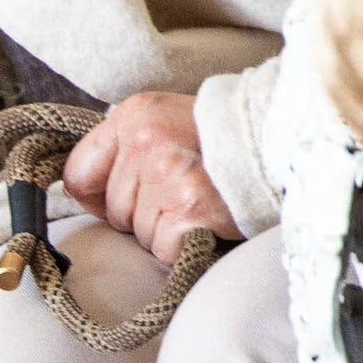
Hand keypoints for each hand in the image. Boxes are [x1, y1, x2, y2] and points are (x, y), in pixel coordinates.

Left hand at [63, 90, 237, 265]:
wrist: (284, 146)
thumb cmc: (224, 142)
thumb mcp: (167, 123)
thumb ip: (125, 150)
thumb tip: (81, 191)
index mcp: (134, 115)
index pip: (77, 174)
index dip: (99, 196)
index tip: (130, 196)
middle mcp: (145, 140)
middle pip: (113, 210)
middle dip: (142, 214)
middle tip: (184, 193)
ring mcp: (166, 173)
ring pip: (138, 232)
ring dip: (165, 230)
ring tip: (199, 203)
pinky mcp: (188, 207)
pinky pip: (162, 248)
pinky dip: (183, 245)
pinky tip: (206, 221)